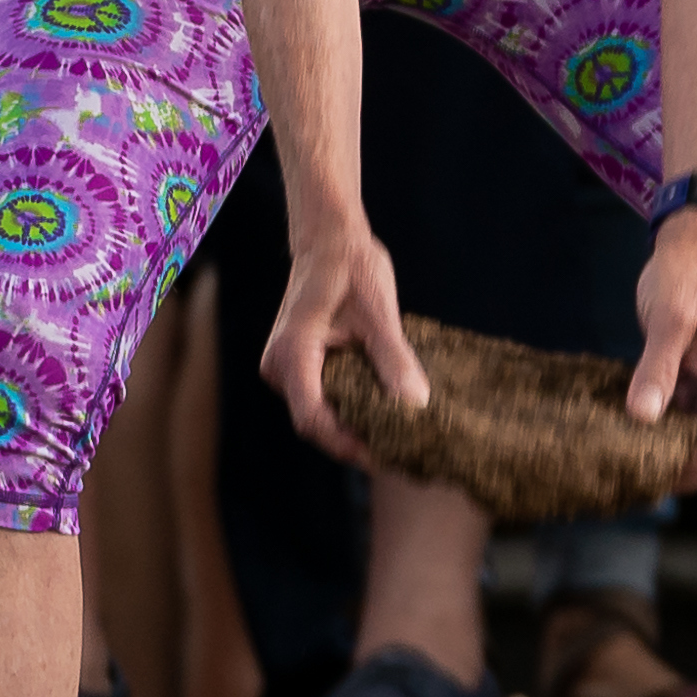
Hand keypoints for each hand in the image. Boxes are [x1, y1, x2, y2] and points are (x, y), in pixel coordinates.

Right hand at [265, 211, 423, 466]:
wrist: (329, 238)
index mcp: (293, 353)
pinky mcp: (296, 365)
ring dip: (353, 425)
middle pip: (316, 422)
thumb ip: (393, 359)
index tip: (383, 457)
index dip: (347, 444)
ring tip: (397, 437)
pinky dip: (349, 407)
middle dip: (355, 440)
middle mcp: (280, 366)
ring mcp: (285, 367)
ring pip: (318, 412)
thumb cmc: (351, 266)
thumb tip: (416, 403)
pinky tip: (383, 411)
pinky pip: (320, 396)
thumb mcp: (380, 312)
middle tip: (400, 454)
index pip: (313, 418)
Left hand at [624, 206, 696, 487]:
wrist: (693, 248)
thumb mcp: (669, 320)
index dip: (692, 471)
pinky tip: (631, 435)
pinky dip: (664, 435)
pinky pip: (688, 424)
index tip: (650, 472)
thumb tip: (642, 418)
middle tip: (633, 473)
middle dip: (683, 472)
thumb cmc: (685, 278)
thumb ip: (657, 368)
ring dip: (672, 456)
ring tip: (627, 459)